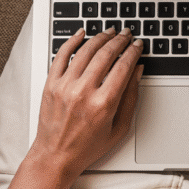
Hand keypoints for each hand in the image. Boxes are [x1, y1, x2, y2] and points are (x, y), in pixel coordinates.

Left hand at [30, 27, 143, 178]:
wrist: (56, 156)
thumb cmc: (87, 146)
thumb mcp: (119, 128)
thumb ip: (131, 98)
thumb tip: (137, 71)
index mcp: (103, 104)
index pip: (123, 67)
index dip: (133, 52)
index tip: (137, 45)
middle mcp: (83, 92)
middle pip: (106, 54)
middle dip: (119, 41)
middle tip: (126, 34)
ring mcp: (65, 86)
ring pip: (85, 51)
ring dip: (100, 37)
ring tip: (109, 32)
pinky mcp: (51, 84)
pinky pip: (61, 55)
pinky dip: (72, 41)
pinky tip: (81, 33)